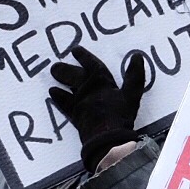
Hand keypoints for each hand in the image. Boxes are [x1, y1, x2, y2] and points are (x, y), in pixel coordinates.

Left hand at [48, 46, 145, 171]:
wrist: (106, 138)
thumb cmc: (120, 115)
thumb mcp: (132, 94)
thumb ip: (134, 76)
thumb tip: (137, 56)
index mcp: (102, 83)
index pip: (92, 66)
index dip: (84, 57)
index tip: (75, 50)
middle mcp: (88, 90)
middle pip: (75, 77)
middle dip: (66, 69)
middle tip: (55, 66)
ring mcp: (80, 103)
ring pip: (68, 88)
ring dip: (61, 81)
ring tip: (53, 76)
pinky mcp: (75, 116)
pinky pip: (64, 105)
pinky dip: (58, 99)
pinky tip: (52, 94)